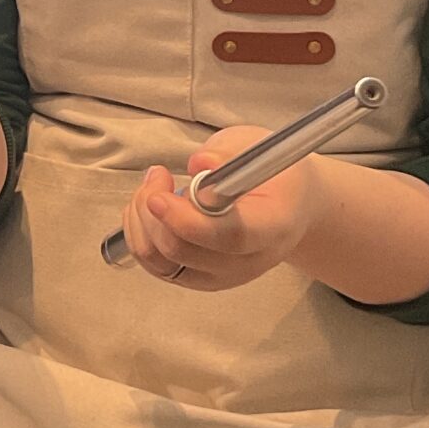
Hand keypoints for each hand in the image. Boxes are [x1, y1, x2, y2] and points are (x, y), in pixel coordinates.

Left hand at [120, 126, 320, 291]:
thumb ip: (228, 155)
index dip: (187, 220)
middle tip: (158, 174)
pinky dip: (140, 234)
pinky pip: (155, 265)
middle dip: (154, 209)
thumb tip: (199, 165)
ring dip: (142, 221)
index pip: (229, 236)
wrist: (288, 206)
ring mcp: (222, 275)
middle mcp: (249, 261)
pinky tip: (147, 208)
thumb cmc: (273, 175)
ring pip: (161, 262)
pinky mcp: (199, 278)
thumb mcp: (257, 149)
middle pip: (184, 251)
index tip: (159, 195)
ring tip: (153, 187)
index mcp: (274, 226)